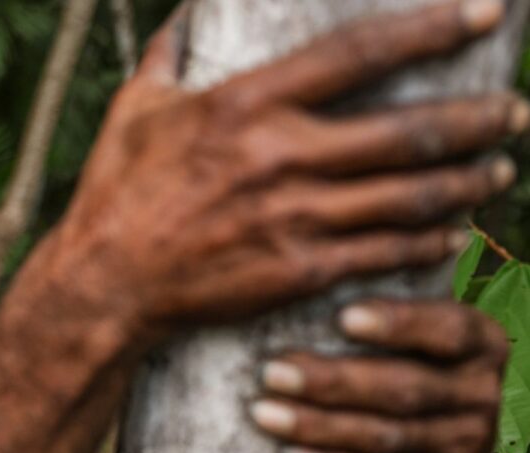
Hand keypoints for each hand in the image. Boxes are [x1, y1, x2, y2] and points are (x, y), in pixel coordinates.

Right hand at [53, 0, 524, 337]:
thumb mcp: (134, 110)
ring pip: (408, 196)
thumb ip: (167, 55)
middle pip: (406, 132)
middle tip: (513, 110)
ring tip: (498, 168)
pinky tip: (449, 232)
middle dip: (476, 118)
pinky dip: (427, 240)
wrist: (106, 282)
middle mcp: (280, 157)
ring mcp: (295, 218)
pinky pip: (383, 252)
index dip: (431, 29)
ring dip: (465, 180)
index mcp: (244, 106)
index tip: (485, 13)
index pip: (358, 53)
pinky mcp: (298, 270)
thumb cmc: (115, 191)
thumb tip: (184, 15)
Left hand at [249, 299, 506, 452]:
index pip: (447, 328)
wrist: (419, 448)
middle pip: (404, 388)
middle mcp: (483, 390)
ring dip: (318, 426)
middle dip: (332, 381)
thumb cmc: (388, 363)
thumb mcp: (395, 334)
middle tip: (271, 373)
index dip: (398, 323)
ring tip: (264, 413)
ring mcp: (471, 442)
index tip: (343, 317)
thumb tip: (309, 271)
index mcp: (481, 340)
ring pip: (386, 435)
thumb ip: (371, 307)